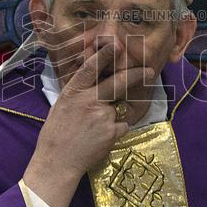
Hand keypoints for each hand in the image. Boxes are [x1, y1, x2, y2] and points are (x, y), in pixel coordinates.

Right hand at [23, 43, 152, 206]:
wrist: (57, 162)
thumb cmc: (57, 133)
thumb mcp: (62, 105)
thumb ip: (80, 93)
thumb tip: (96, 83)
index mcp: (74, 91)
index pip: (90, 68)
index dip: (105, 55)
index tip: (117, 44)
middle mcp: (89, 100)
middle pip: (118, 82)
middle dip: (136, 75)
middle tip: (149, 72)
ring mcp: (102, 115)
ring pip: (119, 109)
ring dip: (114, 116)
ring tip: (94, 129)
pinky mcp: (112, 131)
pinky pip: (122, 125)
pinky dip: (116, 130)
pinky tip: (100, 138)